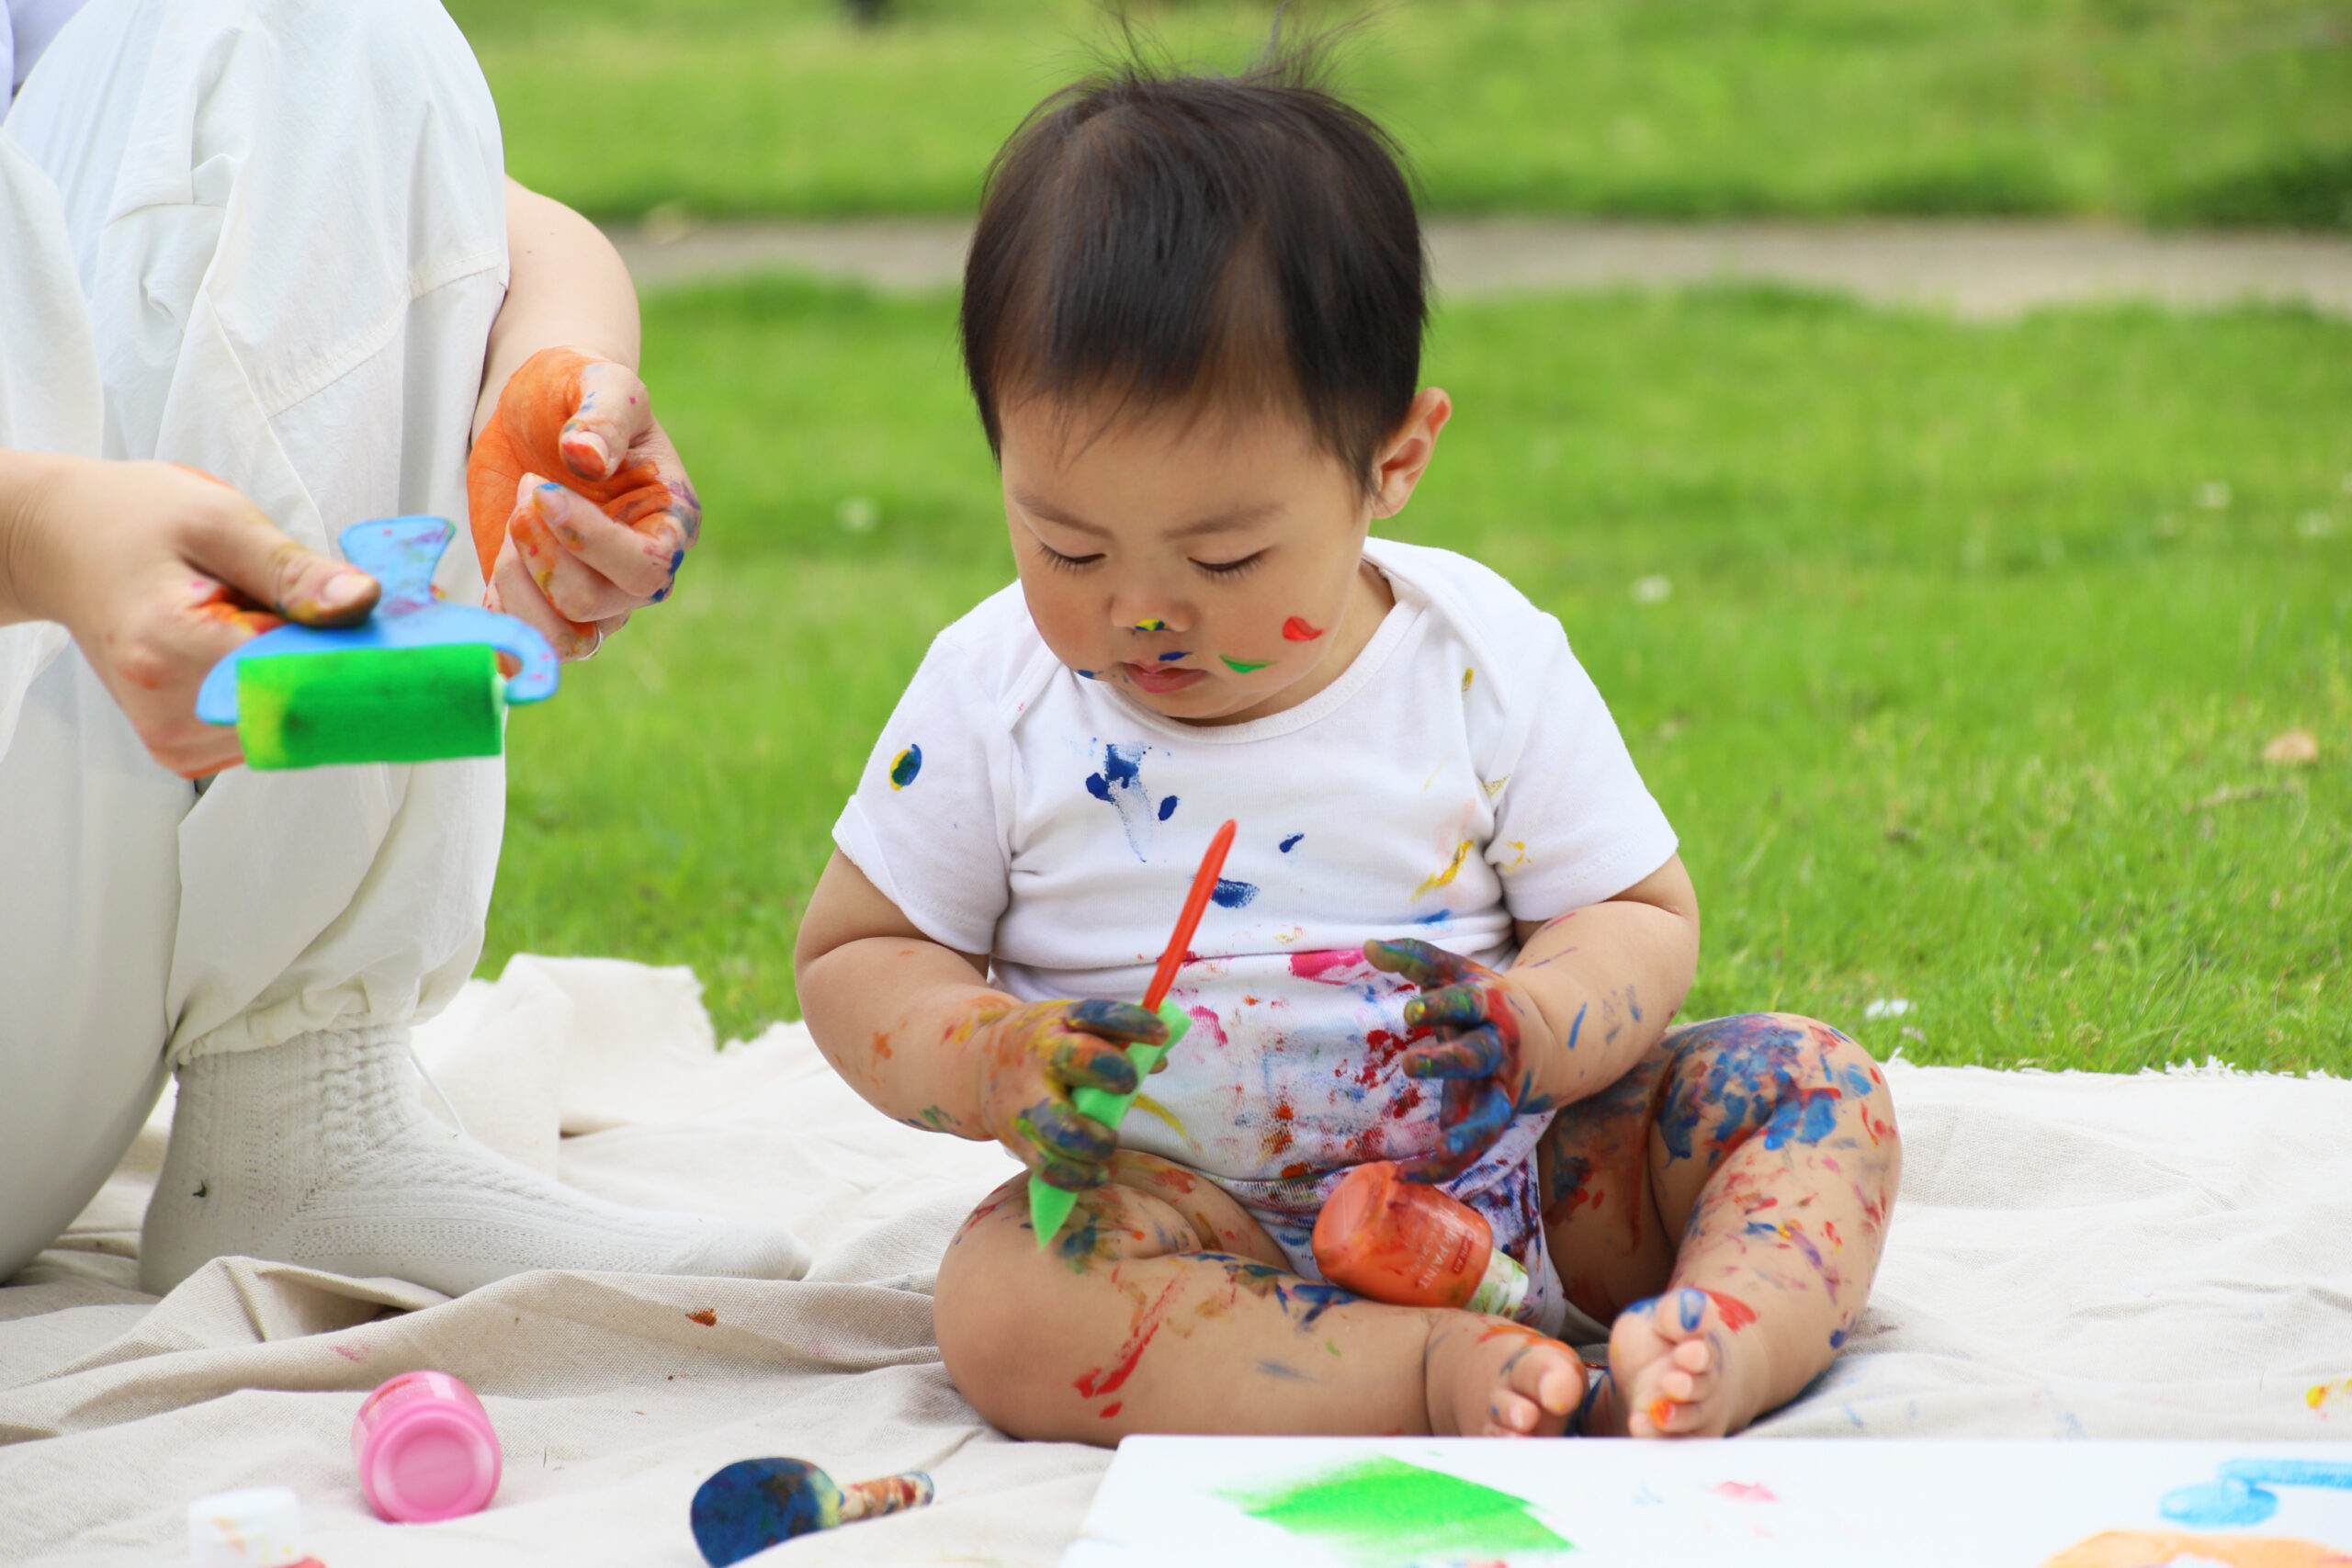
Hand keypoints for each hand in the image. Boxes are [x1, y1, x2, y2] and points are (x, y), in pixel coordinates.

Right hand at [2, 456, 377, 777]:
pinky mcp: (185, 750)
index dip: (364, 659)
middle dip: (353, 666)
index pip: (297, 678)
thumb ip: (294, 570)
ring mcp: (175, 740)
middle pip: (302, 708)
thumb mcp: (220, 520)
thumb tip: (364, 602)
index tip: (419, 633)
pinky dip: (291, 689)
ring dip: (322, 678)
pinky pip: (270, 727)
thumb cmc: (137, 521)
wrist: (64, 546)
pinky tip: (280, 645)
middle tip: (388, 613)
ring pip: (293, 723)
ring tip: (310, 619)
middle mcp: (171, 710)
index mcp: (171, 648)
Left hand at [465, 347, 700, 660]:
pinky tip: (497, 558)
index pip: (648, 567)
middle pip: (599, 608)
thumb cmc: (575, 393)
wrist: (533, 413)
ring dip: (520, 586)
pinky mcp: (542, 605)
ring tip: (511, 525)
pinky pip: (526, 646)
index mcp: (669, 523)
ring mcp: (592, 597)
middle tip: (528, 488)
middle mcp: (636, 574)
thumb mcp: (597, 381)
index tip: (542, 489)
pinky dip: (501, 613)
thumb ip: (602, 415)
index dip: (591, 541)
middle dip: (545, 553)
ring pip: (566, 641)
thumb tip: (588, 458)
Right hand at [968, 998, 1168, 1190]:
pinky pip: (1047, 1165)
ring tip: (1106, 1144)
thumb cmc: (1043, 1046)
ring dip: (1094, 1141)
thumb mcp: (1071, 1027)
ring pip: (1060, 1127)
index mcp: (1059, 1023)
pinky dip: (1077, 1176)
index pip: (1097, 1013)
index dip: (1132, 1022)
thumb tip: (1158, 1059)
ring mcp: (1024, 1098)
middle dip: (1110, 1071)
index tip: (1161, 1033)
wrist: (973, 1065)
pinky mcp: (1015, 1137)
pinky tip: (1095, 1172)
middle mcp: (1040, 1056)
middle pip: (1075, 1058)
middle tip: (1125, 1085)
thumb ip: (1116, 1040)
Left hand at [1365, 938, 1545, 1181]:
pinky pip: (1474, 1149)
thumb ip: (1415, 957)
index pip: (1467, 1003)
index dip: (1442, 1005)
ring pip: (1490, 1117)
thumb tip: (1367, 945)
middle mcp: (1499, 1049)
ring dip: (1468, 1135)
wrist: (1546, 1038)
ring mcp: (1500, 1089)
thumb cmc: (1485, 1002)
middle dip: (1448, 1060)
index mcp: (1489, 1007)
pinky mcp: (1494, 1118)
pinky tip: (1407, 1176)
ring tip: (1442, 1147)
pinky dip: (1445, 1166)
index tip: (1410, 1009)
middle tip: (1411, 1064)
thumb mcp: (1457, 973)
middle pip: (1478, 1056)